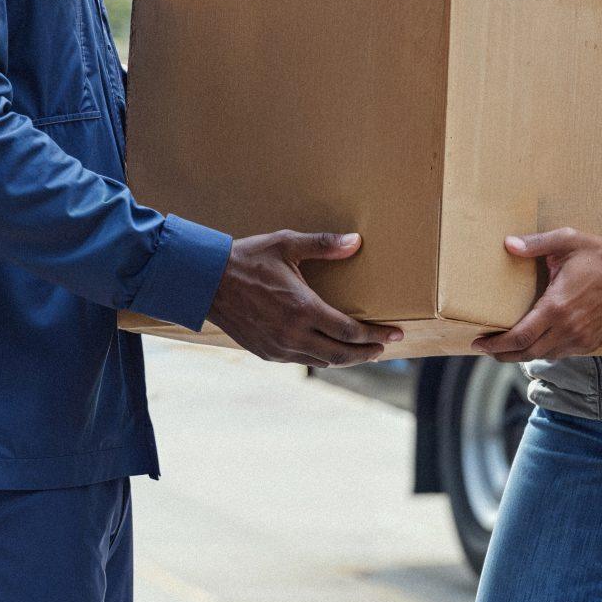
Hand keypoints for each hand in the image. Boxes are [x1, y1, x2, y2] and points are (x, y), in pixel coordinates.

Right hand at [208, 231, 401, 367]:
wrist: (205, 282)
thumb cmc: (247, 259)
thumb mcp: (286, 245)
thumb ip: (323, 245)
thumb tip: (355, 241)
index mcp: (303, 309)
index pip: (351, 331)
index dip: (377, 335)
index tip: (397, 334)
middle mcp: (293, 335)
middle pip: (342, 354)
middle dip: (368, 353)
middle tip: (385, 347)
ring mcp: (279, 347)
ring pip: (323, 360)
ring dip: (346, 358)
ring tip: (362, 351)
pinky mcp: (266, 352)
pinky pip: (302, 360)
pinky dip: (321, 357)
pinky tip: (328, 349)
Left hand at [473, 228, 601, 362]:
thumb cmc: (598, 255)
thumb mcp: (565, 241)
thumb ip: (535, 244)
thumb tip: (508, 244)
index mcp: (556, 307)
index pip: (518, 337)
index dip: (495, 345)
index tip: (478, 344)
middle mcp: (568, 329)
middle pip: (526, 353)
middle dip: (502, 354)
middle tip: (486, 348)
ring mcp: (581, 339)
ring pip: (544, 356)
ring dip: (523, 354)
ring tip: (507, 346)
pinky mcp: (592, 343)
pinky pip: (562, 354)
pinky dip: (545, 351)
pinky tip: (537, 341)